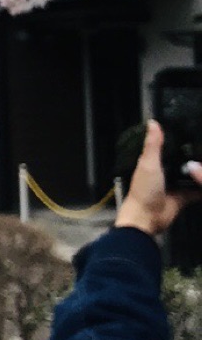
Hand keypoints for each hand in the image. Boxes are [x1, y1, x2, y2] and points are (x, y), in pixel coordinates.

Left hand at [116, 120, 201, 236]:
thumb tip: (153, 122)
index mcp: (153, 162)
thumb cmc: (144, 190)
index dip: (177, 140)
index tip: (191, 130)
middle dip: (192, 156)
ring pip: (190, 175)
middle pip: (182, 161)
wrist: (147, 218)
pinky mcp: (183, 197)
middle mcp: (165, 172)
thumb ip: (153, 145)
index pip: (167, 147)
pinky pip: (196, 191)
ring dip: (198, 171)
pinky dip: (201, 186)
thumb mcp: (148, 164)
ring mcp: (174, 185)